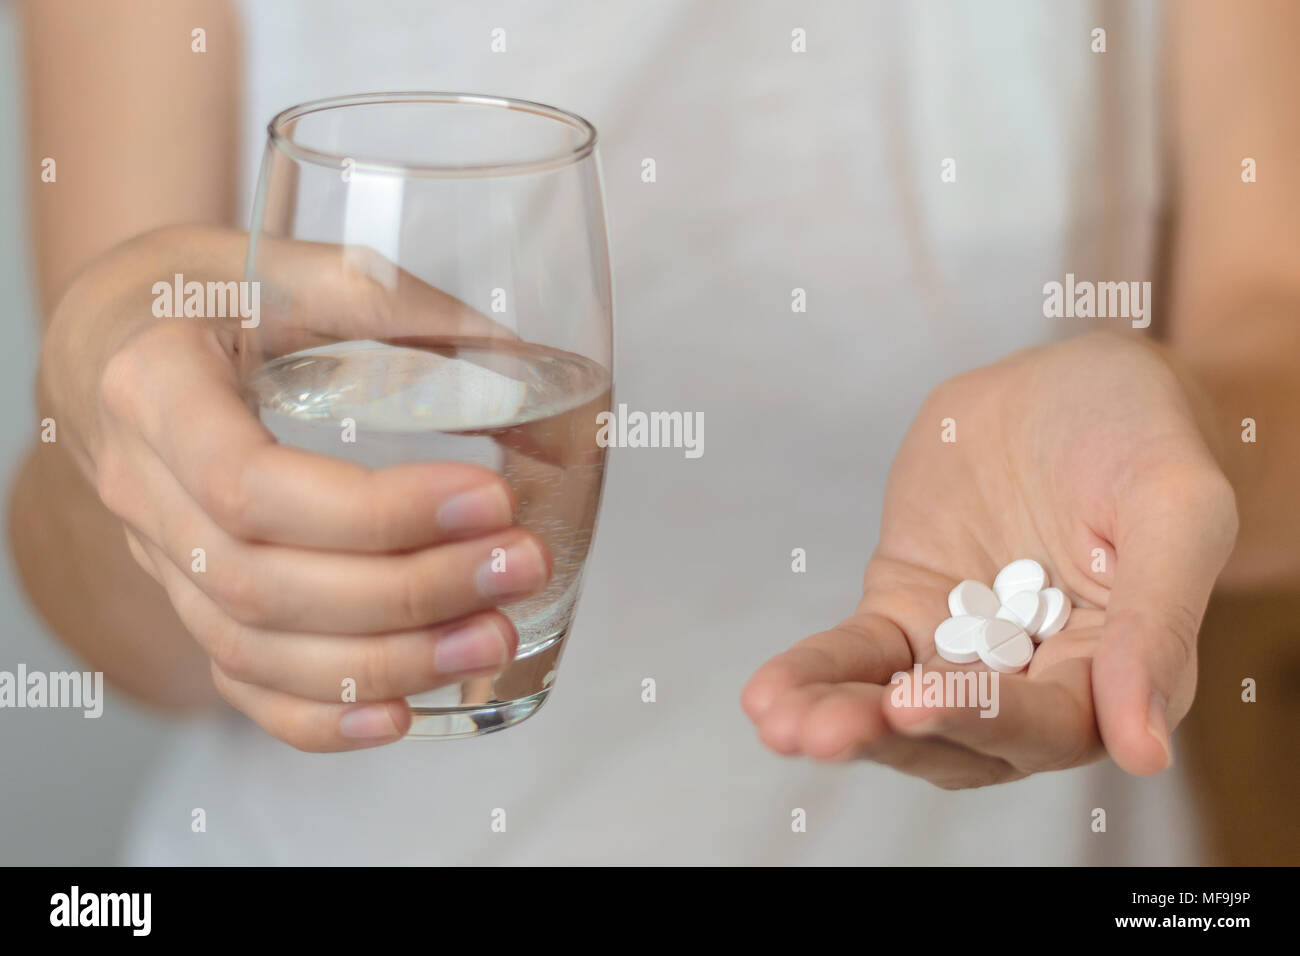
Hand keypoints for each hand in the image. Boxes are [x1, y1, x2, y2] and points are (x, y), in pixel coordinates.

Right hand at [42, 226, 551, 750]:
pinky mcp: (190, 600)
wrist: (121, 337)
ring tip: (494, 637)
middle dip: (408, 593)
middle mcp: (144, 490)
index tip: (490, 499)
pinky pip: (238, 683)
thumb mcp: (283, 264)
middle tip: (519, 566)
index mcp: (156, 391)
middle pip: (263, 584)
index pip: (252, 486)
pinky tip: (402, 717)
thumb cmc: (208, 292)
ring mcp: (159, 561)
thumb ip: (392, 303)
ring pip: (254, 650)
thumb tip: (518, 360)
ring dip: (384, 662)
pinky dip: (318, 718)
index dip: (376, 514)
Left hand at [742, 332, 1237, 786]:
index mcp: (1122, 673)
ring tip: (781, 723)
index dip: (987, 718)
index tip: (917, 700)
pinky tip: (768, 695)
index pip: (1053, 725)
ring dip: (841, 720)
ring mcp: (966, 650)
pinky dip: (817, 674)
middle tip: (826, 733)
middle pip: (963, 736)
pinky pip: (859, 655)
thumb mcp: (1175, 508)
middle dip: (892, 735)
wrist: (1068, 383)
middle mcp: (1041, 681)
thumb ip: (1159, 621)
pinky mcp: (907, 613)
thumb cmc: (1141, 436)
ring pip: (899, 706)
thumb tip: (1140, 750)